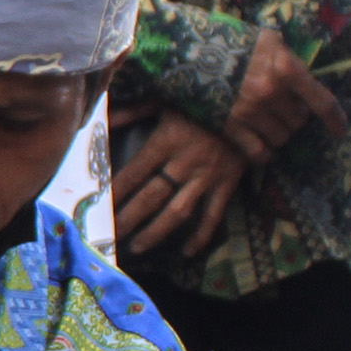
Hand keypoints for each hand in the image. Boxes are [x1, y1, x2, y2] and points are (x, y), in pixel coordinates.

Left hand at [112, 111, 247, 256]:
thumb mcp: (166, 99)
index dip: (117, 191)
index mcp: (166, 141)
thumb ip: (134, 111)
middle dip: (129, 218)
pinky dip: (202, 235)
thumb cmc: (202, 100)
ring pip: (178, 211)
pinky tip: (188, 251)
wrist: (250, 102)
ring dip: (156, 232)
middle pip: (151, 197)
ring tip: (137, 247)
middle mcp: (184, 162)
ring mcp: (207, 176)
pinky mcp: (228, 183)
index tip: (99, 207)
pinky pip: (214, 214)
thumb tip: (105, 119)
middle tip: (110, 236)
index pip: (135, 172)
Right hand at [219, 27, 341, 160]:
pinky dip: (264, 153)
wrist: (188, 51)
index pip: (323, 103)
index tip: (340, 130)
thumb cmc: (231, 41)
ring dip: (279, 133)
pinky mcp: (231, 127)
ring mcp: (250, 112)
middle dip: (294, 117)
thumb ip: (288, 56)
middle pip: (298, 121)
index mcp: (286, 70)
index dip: (336, 120)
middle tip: (283, 109)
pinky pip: (258, 152)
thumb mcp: (267, 39)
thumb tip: (303, 71)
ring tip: (268, 123)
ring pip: (281, 137)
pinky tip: (262, 147)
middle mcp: (272, 94)